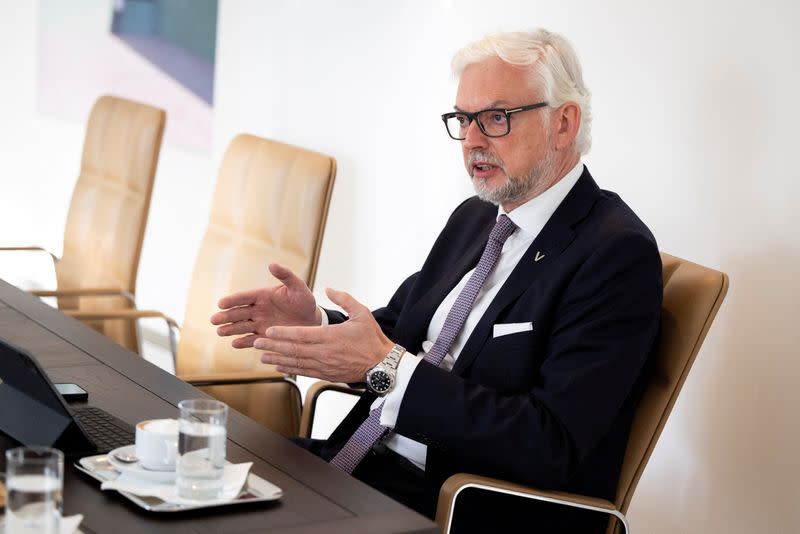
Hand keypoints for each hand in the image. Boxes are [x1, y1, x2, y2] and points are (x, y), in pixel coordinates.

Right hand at [210, 263, 320, 348]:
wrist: (313, 320)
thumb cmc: (304, 300)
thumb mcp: (297, 286)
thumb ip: (285, 275)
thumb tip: (271, 263)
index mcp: (263, 295)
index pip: (244, 297)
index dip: (232, 300)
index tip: (221, 303)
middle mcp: (258, 310)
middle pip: (238, 313)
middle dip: (226, 316)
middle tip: (214, 320)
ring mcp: (260, 324)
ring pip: (241, 327)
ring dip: (230, 329)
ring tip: (220, 332)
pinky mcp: (265, 337)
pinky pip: (251, 339)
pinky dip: (243, 342)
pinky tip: (234, 344)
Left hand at [254, 288, 394, 382]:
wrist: (382, 365)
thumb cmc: (372, 339)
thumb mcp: (362, 313)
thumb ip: (344, 299)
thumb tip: (329, 289)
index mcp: (330, 336)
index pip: (301, 335)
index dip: (282, 333)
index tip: (268, 331)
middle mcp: (324, 352)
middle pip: (293, 350)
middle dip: (273, 346)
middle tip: (257, 343)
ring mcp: (324, 365)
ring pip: (295, 362)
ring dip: (277, 359)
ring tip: (262, 355)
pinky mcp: (326, 374)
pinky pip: (303, 372)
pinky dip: (289, 369)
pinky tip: (279, 366)